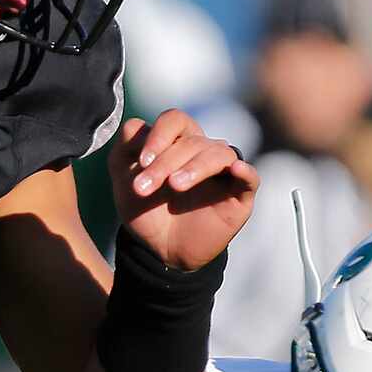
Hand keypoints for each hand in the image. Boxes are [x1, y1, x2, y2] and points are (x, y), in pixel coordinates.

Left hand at [108, 110, 257, 269]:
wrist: (161, 251)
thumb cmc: (146, 212)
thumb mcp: (123, 183)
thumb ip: (122, 151)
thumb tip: (138, 126)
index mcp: (177, 143)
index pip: (174, 120)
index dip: (158, 135)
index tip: (141, 162)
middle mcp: (202, 152)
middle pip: (191, 141)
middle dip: (164, 163)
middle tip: (142, 188)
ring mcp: (223, 172)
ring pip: (218, 154)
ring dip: (195, 167)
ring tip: (174, 185)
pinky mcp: (239, 196)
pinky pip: (250, 178)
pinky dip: (244, 171)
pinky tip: (235, 170)